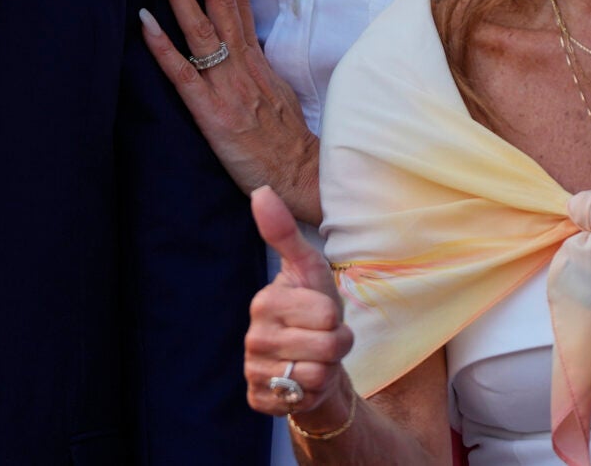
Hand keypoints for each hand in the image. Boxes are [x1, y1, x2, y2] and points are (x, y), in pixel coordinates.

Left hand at [138, 0, 317, 223]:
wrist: (304, 183)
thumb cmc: (285, 142)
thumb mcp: (274, 90)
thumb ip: (253, 61)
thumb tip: (235, 32)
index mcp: (256, 56)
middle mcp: (243, 64)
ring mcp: (228, 87)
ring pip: (203, 27)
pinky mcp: (212, 115)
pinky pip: (183, 76)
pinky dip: (162, 46)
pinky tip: (143, 20)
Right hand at [245, 186, 354, 422]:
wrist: (312, 362)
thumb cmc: (313, 311)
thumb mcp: (309, 271)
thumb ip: (284, 232)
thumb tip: (260, 191)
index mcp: (263, 302)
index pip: (326, 313)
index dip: (336, 318)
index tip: (323, 316)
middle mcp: (253, 337)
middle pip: (327, 345)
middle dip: (337, 346)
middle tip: (322, 340)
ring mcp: (254, 370)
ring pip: (317, 375)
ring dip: (327, 371)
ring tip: (314, 360)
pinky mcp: (259, 399)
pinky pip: (304, 401)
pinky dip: (312, 394)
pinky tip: (301, 382)